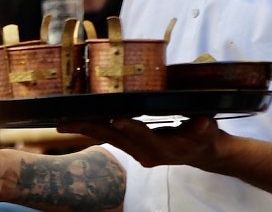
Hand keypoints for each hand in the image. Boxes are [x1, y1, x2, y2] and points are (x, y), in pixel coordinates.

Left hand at [57, 116, 224, 168]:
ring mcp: (139, 153)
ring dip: (87, 130)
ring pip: (109, 139)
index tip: (114, 117)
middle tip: (66, 122)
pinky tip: (79, 122)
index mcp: (163, 149)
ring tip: (63, 123)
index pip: (143, 135)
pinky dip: (95, 129)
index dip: (129, 127)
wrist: (204, 153)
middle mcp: (147, 154)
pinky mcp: (134, 148)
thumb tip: (202, 123)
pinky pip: (111, 138)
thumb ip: (203, 127)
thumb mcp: (208, 130)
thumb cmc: (206, 138)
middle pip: (116, 138)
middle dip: (91, 129)